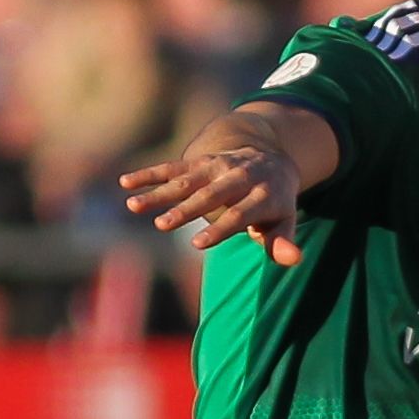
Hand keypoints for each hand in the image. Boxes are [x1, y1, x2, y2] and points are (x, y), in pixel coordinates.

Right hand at [123, 141, 304, 262]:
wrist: (269, 157)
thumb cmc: (275, 202)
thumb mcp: (285, 220)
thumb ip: (283, 241)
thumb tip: (293, 260)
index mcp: (262, 194)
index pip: (240, 214)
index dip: (220, 228)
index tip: (197, 244)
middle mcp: (238, 176)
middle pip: (210, 194)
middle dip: (186, 210)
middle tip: (162, 226)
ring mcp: (216, 166)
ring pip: (186, 180)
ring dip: (159, 192)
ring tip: (134, 206)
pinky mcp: (199, 161)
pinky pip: (172, 168)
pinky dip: (149, 174)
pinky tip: (126, 183)